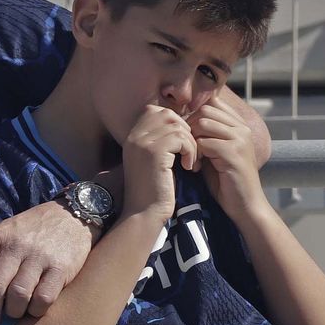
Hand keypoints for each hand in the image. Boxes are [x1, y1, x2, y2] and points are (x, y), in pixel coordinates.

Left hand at [0, 201, 96, 324]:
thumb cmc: (35, 229)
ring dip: (13, 312)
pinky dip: (36, 310)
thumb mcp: (9, 230)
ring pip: (18, 296)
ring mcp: (39, 257)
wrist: (74, 215)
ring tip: (14, 313)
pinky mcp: (61, 269)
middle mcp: (17, 246)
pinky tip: (35, 308)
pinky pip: (43, 299)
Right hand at [121, 105, 195, 219]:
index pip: (155, 111)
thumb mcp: (154, 160)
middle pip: (167, 114)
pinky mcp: (154, 152)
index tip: (182, 143)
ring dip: (191, 143)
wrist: (145, 213)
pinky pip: (181, 138)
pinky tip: (189, 167)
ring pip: (177, 126)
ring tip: (191, 161)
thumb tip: (182, 123)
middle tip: (190, 151)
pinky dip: (190, 151)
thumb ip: (161, 140)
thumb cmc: (155, 190)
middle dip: (185, 130)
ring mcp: (142, 143)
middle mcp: (134, 136)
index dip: (174, 122)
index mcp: (132, 136)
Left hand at [189, 98, 271, 223]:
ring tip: (193, 158)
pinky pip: (205, 142)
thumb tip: (180, 121)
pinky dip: (195, 154)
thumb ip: (204, 135)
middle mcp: (242, 128)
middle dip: (189, 127)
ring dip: (191, 141)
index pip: (212, 104)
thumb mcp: (214, 152)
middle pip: (205, 111)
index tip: (188, 136)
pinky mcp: (234, 153)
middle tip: (187, 148)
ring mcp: (240, 139)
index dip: (194, 117)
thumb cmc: (225, 180)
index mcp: (239, 126)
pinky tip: (197, 167)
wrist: (245, 204)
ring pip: (203, 123)